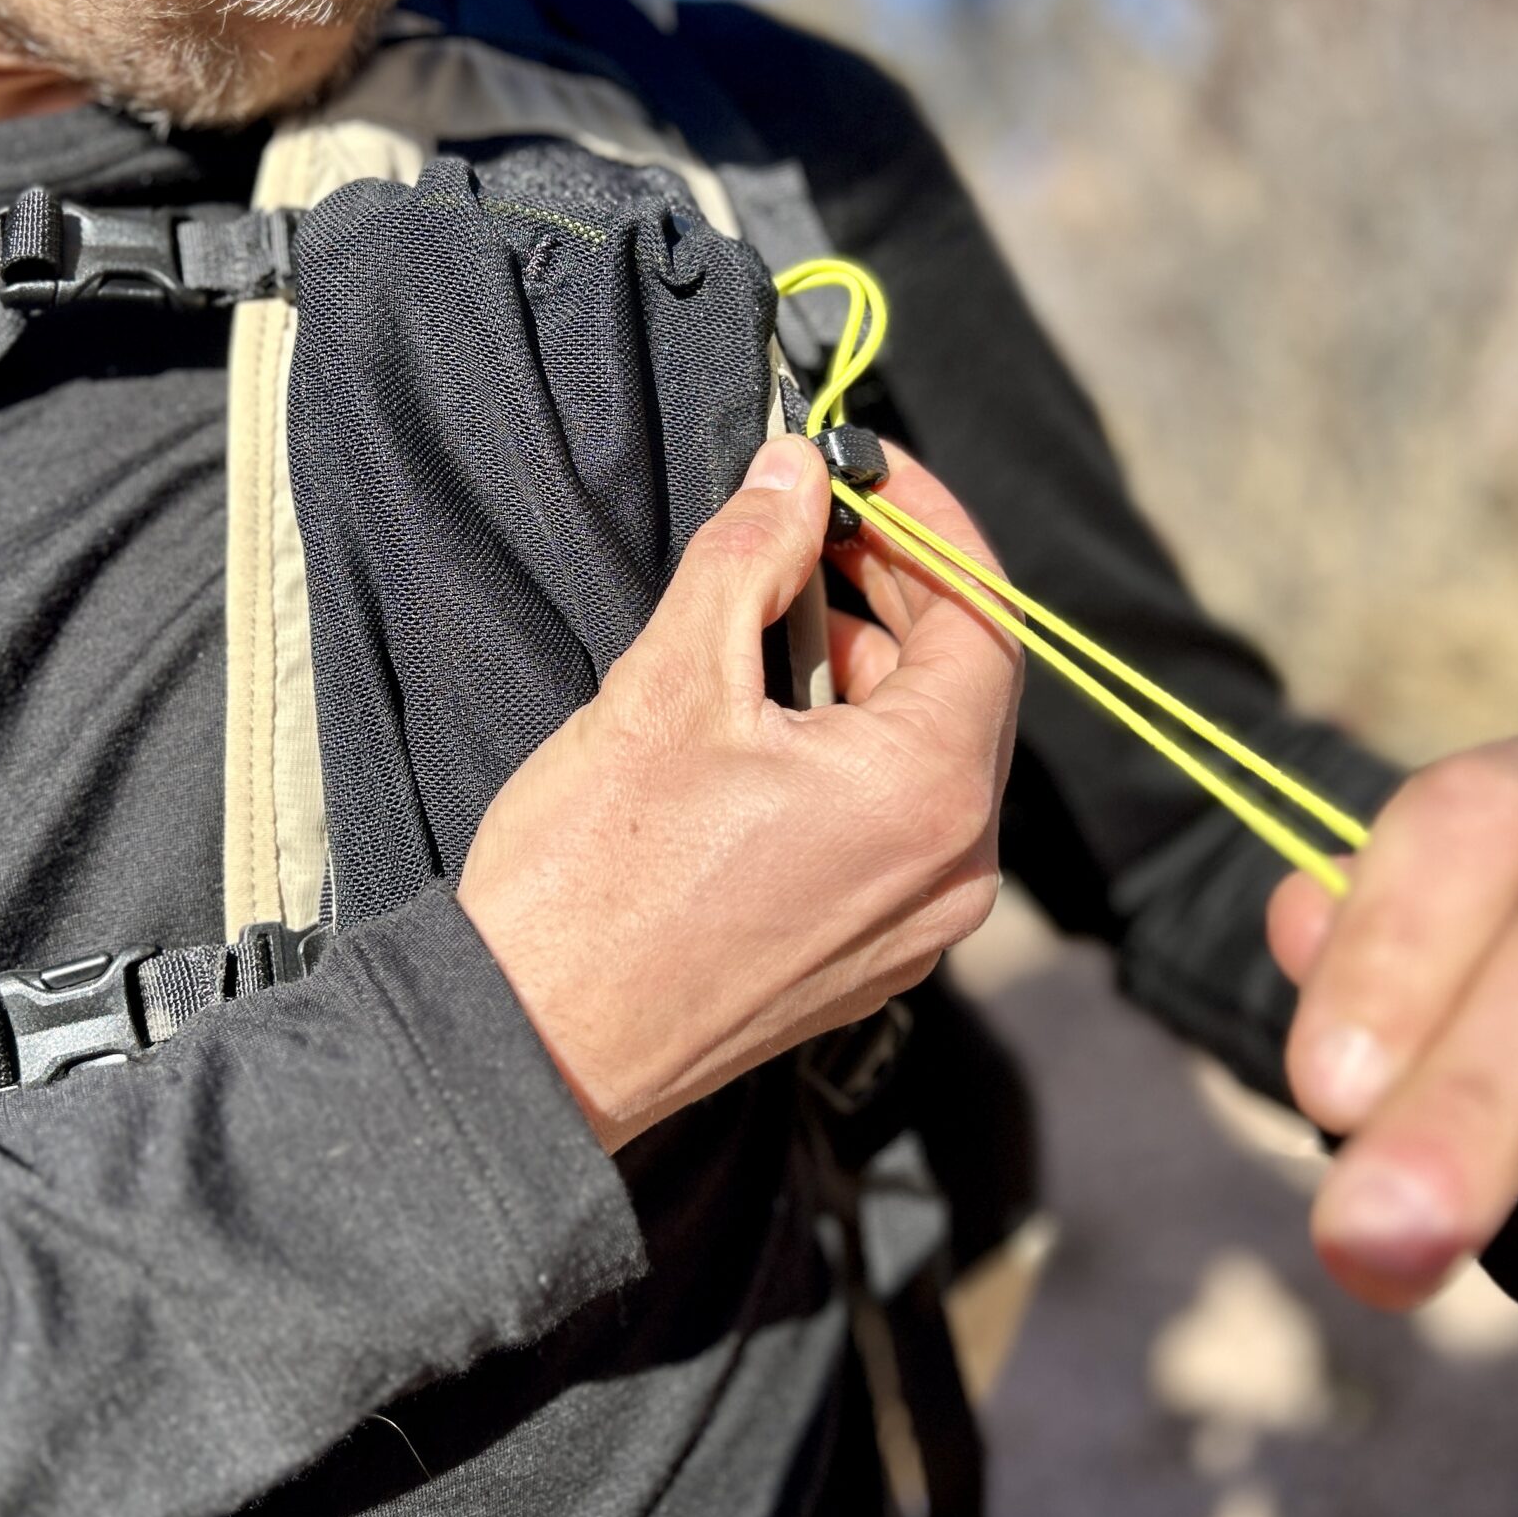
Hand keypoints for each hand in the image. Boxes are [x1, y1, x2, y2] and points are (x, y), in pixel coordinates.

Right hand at [460, 435, 1023, 1151]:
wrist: (533, 1047)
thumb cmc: (593, 879)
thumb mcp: (670, 684)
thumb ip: (751, 556)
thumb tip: (795, 474)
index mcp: (928, 793)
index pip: (984, 616)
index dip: (929, 523)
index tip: (866, 469)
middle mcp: (952, 869)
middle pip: (966, 685)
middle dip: (896, 589)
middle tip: (814, 523)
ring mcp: (916, 926)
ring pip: (930, 755)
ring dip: (871, 669)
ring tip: (774, 613)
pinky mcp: (867, 959)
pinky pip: (896, 824)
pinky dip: (856, 749)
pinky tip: (772, 718)